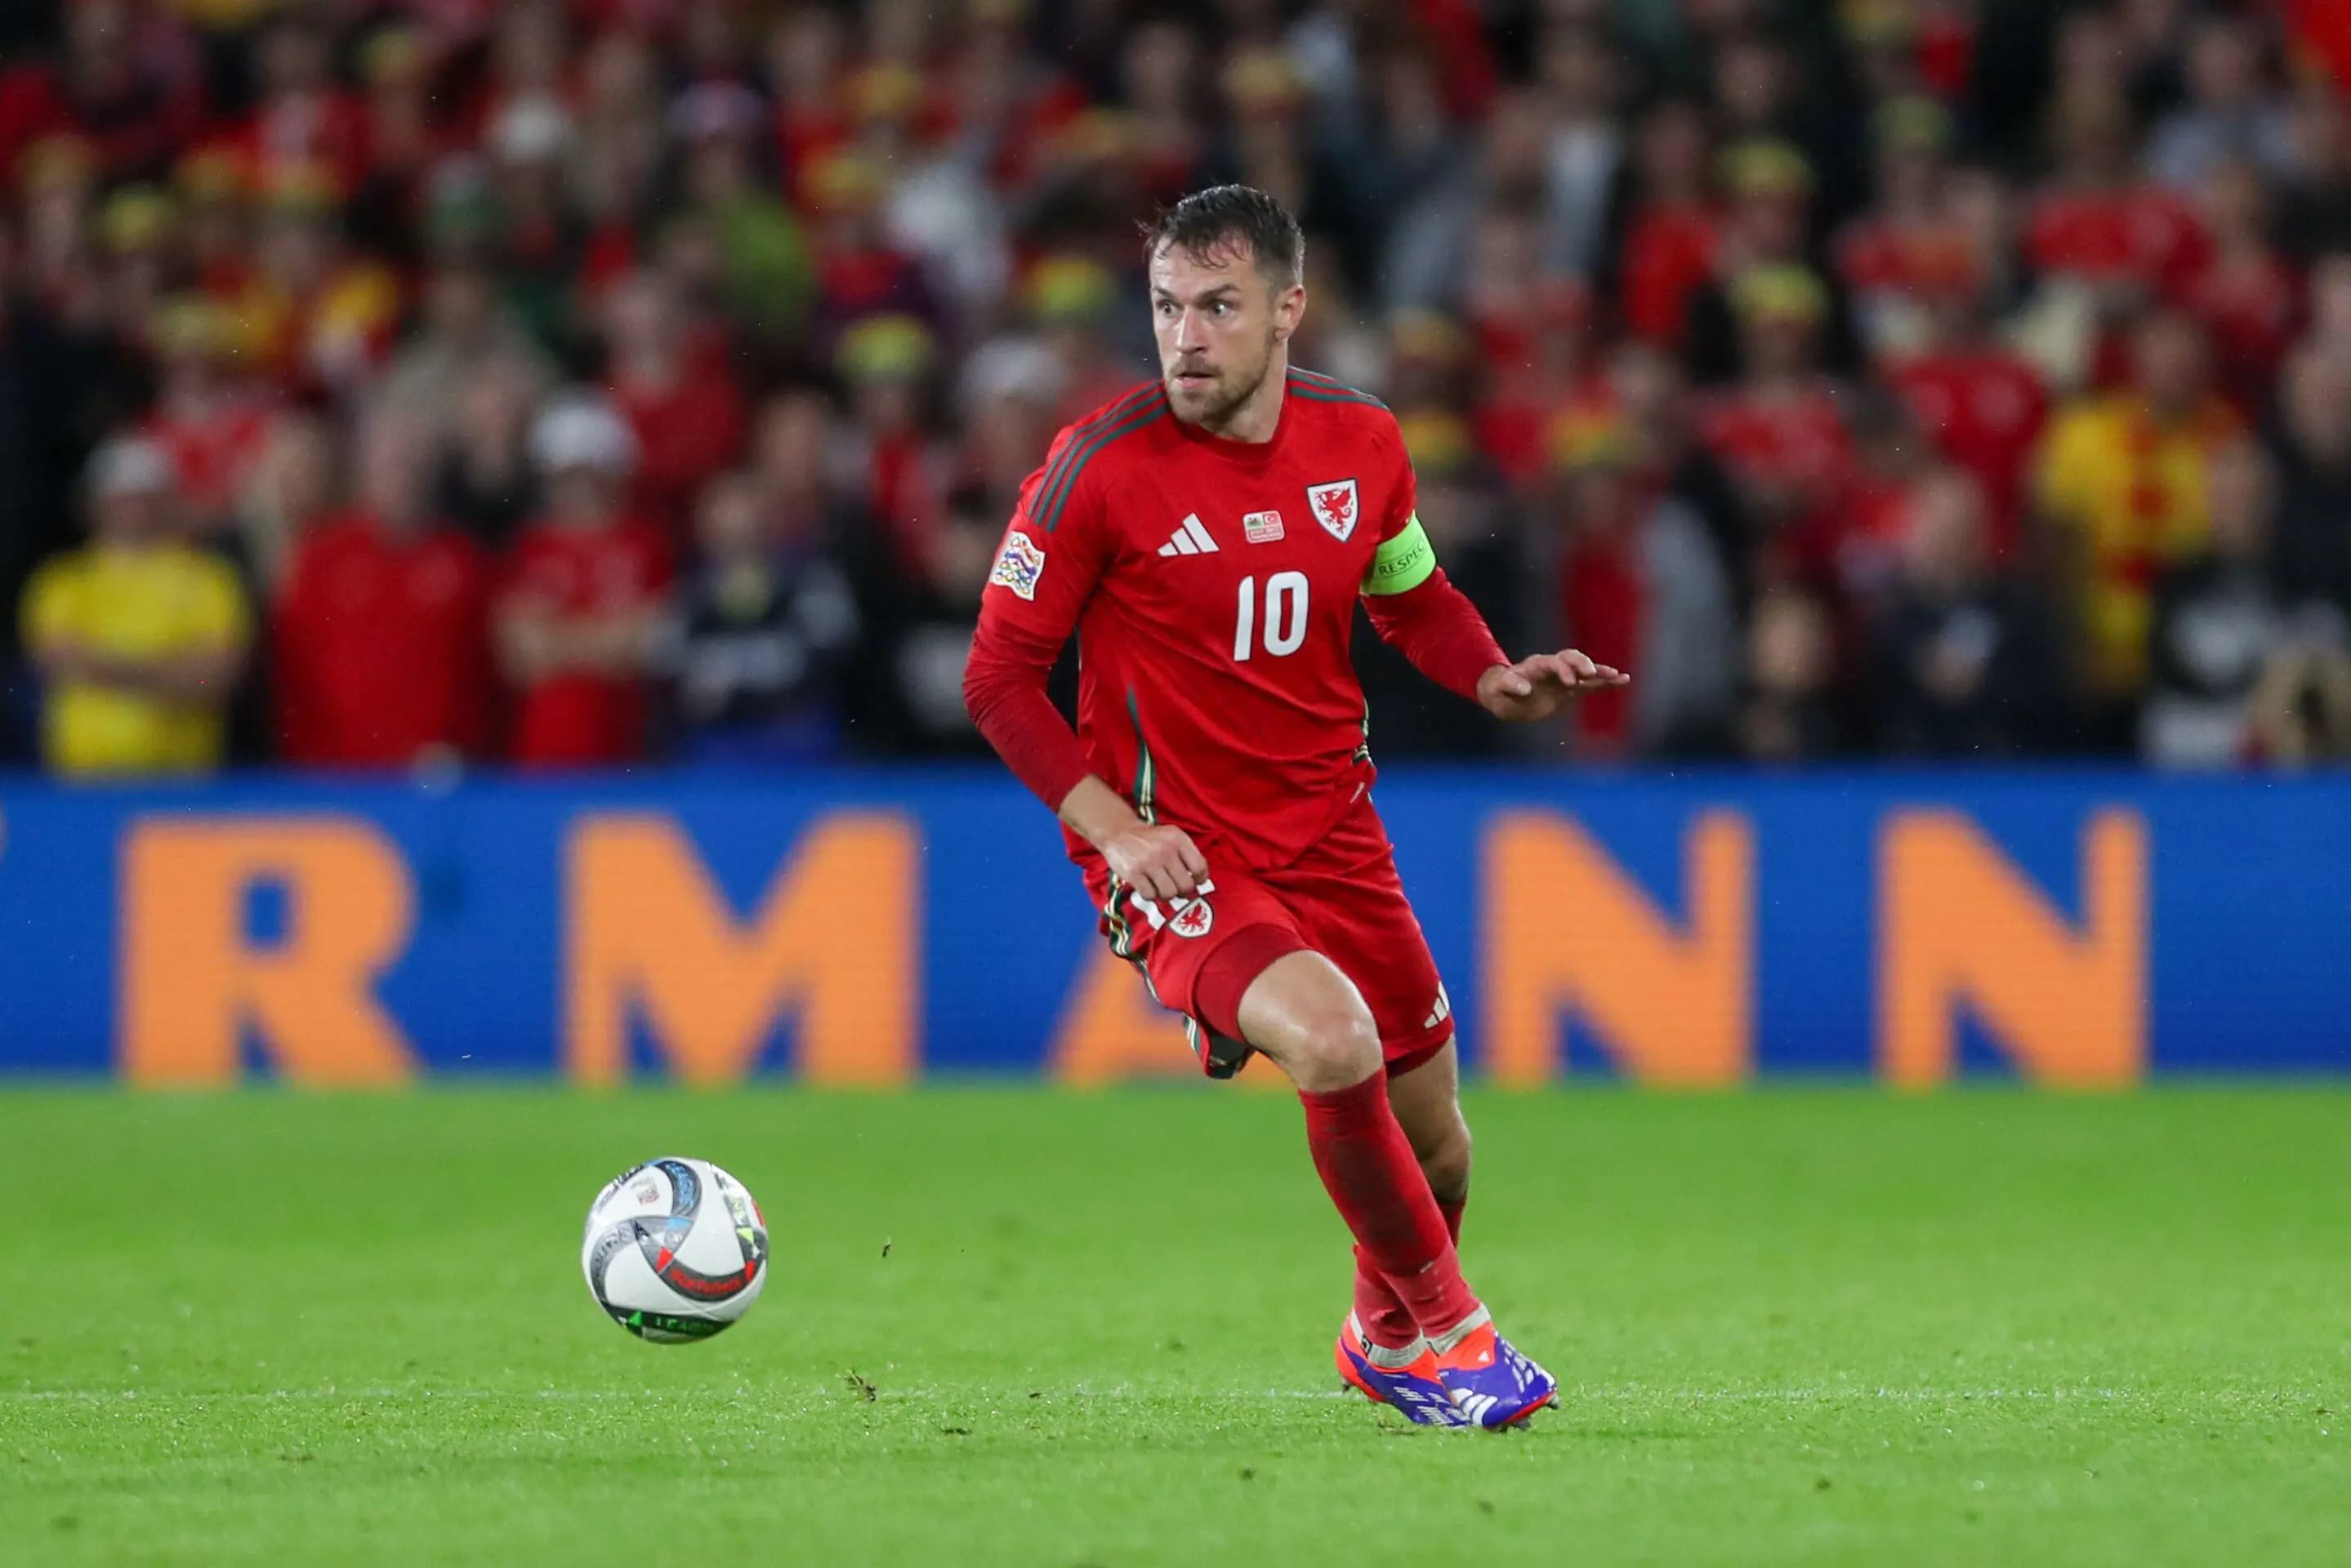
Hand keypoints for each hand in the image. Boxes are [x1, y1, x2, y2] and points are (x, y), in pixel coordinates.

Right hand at [1101, 821, 1209, 902]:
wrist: (1119, 832)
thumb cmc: (1150, 838)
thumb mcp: (1171, 837)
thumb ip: (1186, 854)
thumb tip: (1199, 881)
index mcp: (1178, 839)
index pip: (1200, 867)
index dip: (1200, 879)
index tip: (1195, 881)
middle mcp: (1165, 850)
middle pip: (1186, 885)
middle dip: (1182, 891)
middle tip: (1176, 888)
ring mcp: (1148, 862)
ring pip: (1169, 893)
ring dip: (1166, 895)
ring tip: (1160, 887)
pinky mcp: (1133, 873)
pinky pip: (1150, 895)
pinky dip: (1150, 894)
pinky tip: (1147, 886)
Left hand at [1477, 649, 1629, 721]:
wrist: (1506, 697)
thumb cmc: (1501, 690)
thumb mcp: (1500, 688)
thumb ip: (1511, 685)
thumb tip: (1525, 690)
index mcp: (1538, 665)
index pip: (1555, 662)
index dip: (1564, 670)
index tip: (1570, 682)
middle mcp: (1553, 667)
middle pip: (1572, 659)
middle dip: (1582, 665)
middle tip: (1591, 674)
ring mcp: (1563, 677)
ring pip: (1584, 670)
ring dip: (1600, 672)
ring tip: (1617, 676)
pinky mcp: (1570, 689)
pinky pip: (1590, 684)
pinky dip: (1605, 682)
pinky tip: (1622, 681)